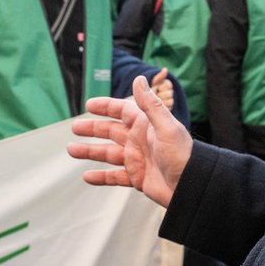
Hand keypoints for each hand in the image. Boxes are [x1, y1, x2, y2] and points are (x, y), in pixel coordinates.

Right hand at [67, 75, 192, 207]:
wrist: (192, 187)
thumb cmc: (183, 155)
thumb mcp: (166, 127)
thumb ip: (150, 105)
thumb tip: (138, 79)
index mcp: (145, 125)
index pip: (122, 111)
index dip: (106, 107)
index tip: (89, 105)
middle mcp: (139, 140)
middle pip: (110, 131)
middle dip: (92, 129)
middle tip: (75, 127)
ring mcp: (137, 159)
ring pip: (108, 154)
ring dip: (90, 151)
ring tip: (72, 150)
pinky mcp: (137, 178)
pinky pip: (114, 176)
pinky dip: (101, 177)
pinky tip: (87, 177)